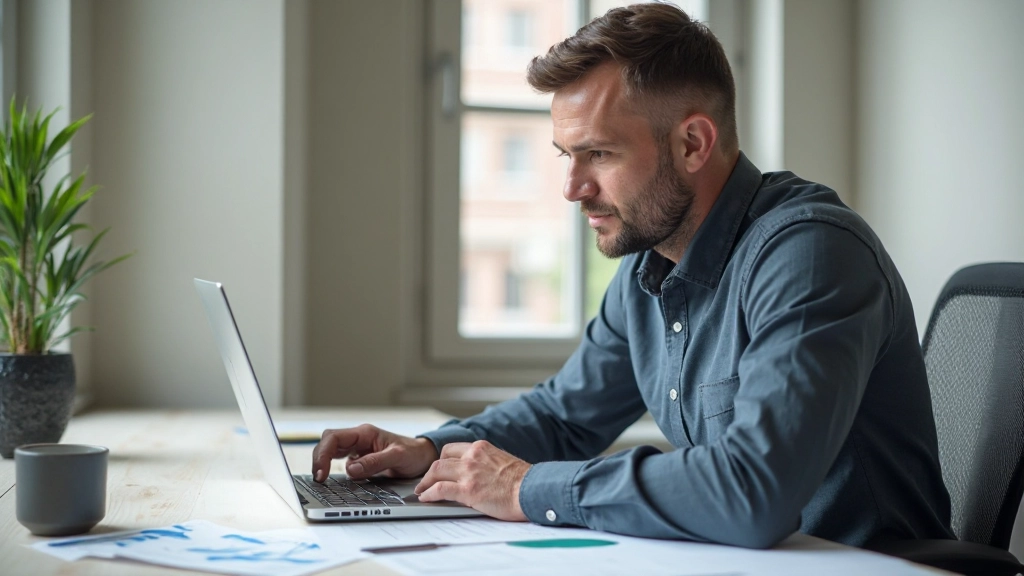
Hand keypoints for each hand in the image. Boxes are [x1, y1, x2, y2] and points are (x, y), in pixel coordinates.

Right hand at [311, 424, 438, 481]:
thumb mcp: (397, 457)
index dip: (323, 454)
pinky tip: (331, 479)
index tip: (322, 473)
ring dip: (323, 463)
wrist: (423, 456)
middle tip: (319, 479)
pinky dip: (331, 468)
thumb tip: (350, 469)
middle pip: (328, 443)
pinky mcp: (359, 458)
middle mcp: (358, 439)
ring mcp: (357, 448)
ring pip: (331, 451)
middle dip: (319, 459)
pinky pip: (339, 460)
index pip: (334, 438)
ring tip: (321, 480)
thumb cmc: (413, 453)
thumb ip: (374, 462)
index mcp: (365, 433)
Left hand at [414, 440, 529, 520]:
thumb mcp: (503, 462)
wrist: (532, 489)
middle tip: (425, 481)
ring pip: (436, 471)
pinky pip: (440, 490)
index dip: (442, 460)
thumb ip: (487, 463)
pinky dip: (429, 493)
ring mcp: (469, 473)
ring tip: (422, 491)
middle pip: (440, 459)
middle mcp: (472, 456)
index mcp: (481, 448)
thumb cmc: (523, 481)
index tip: (438, 468)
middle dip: (430, 472)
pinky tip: (426, 498)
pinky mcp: (467, 490)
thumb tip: (479, 474)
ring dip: (426, 482)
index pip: (452, 449)